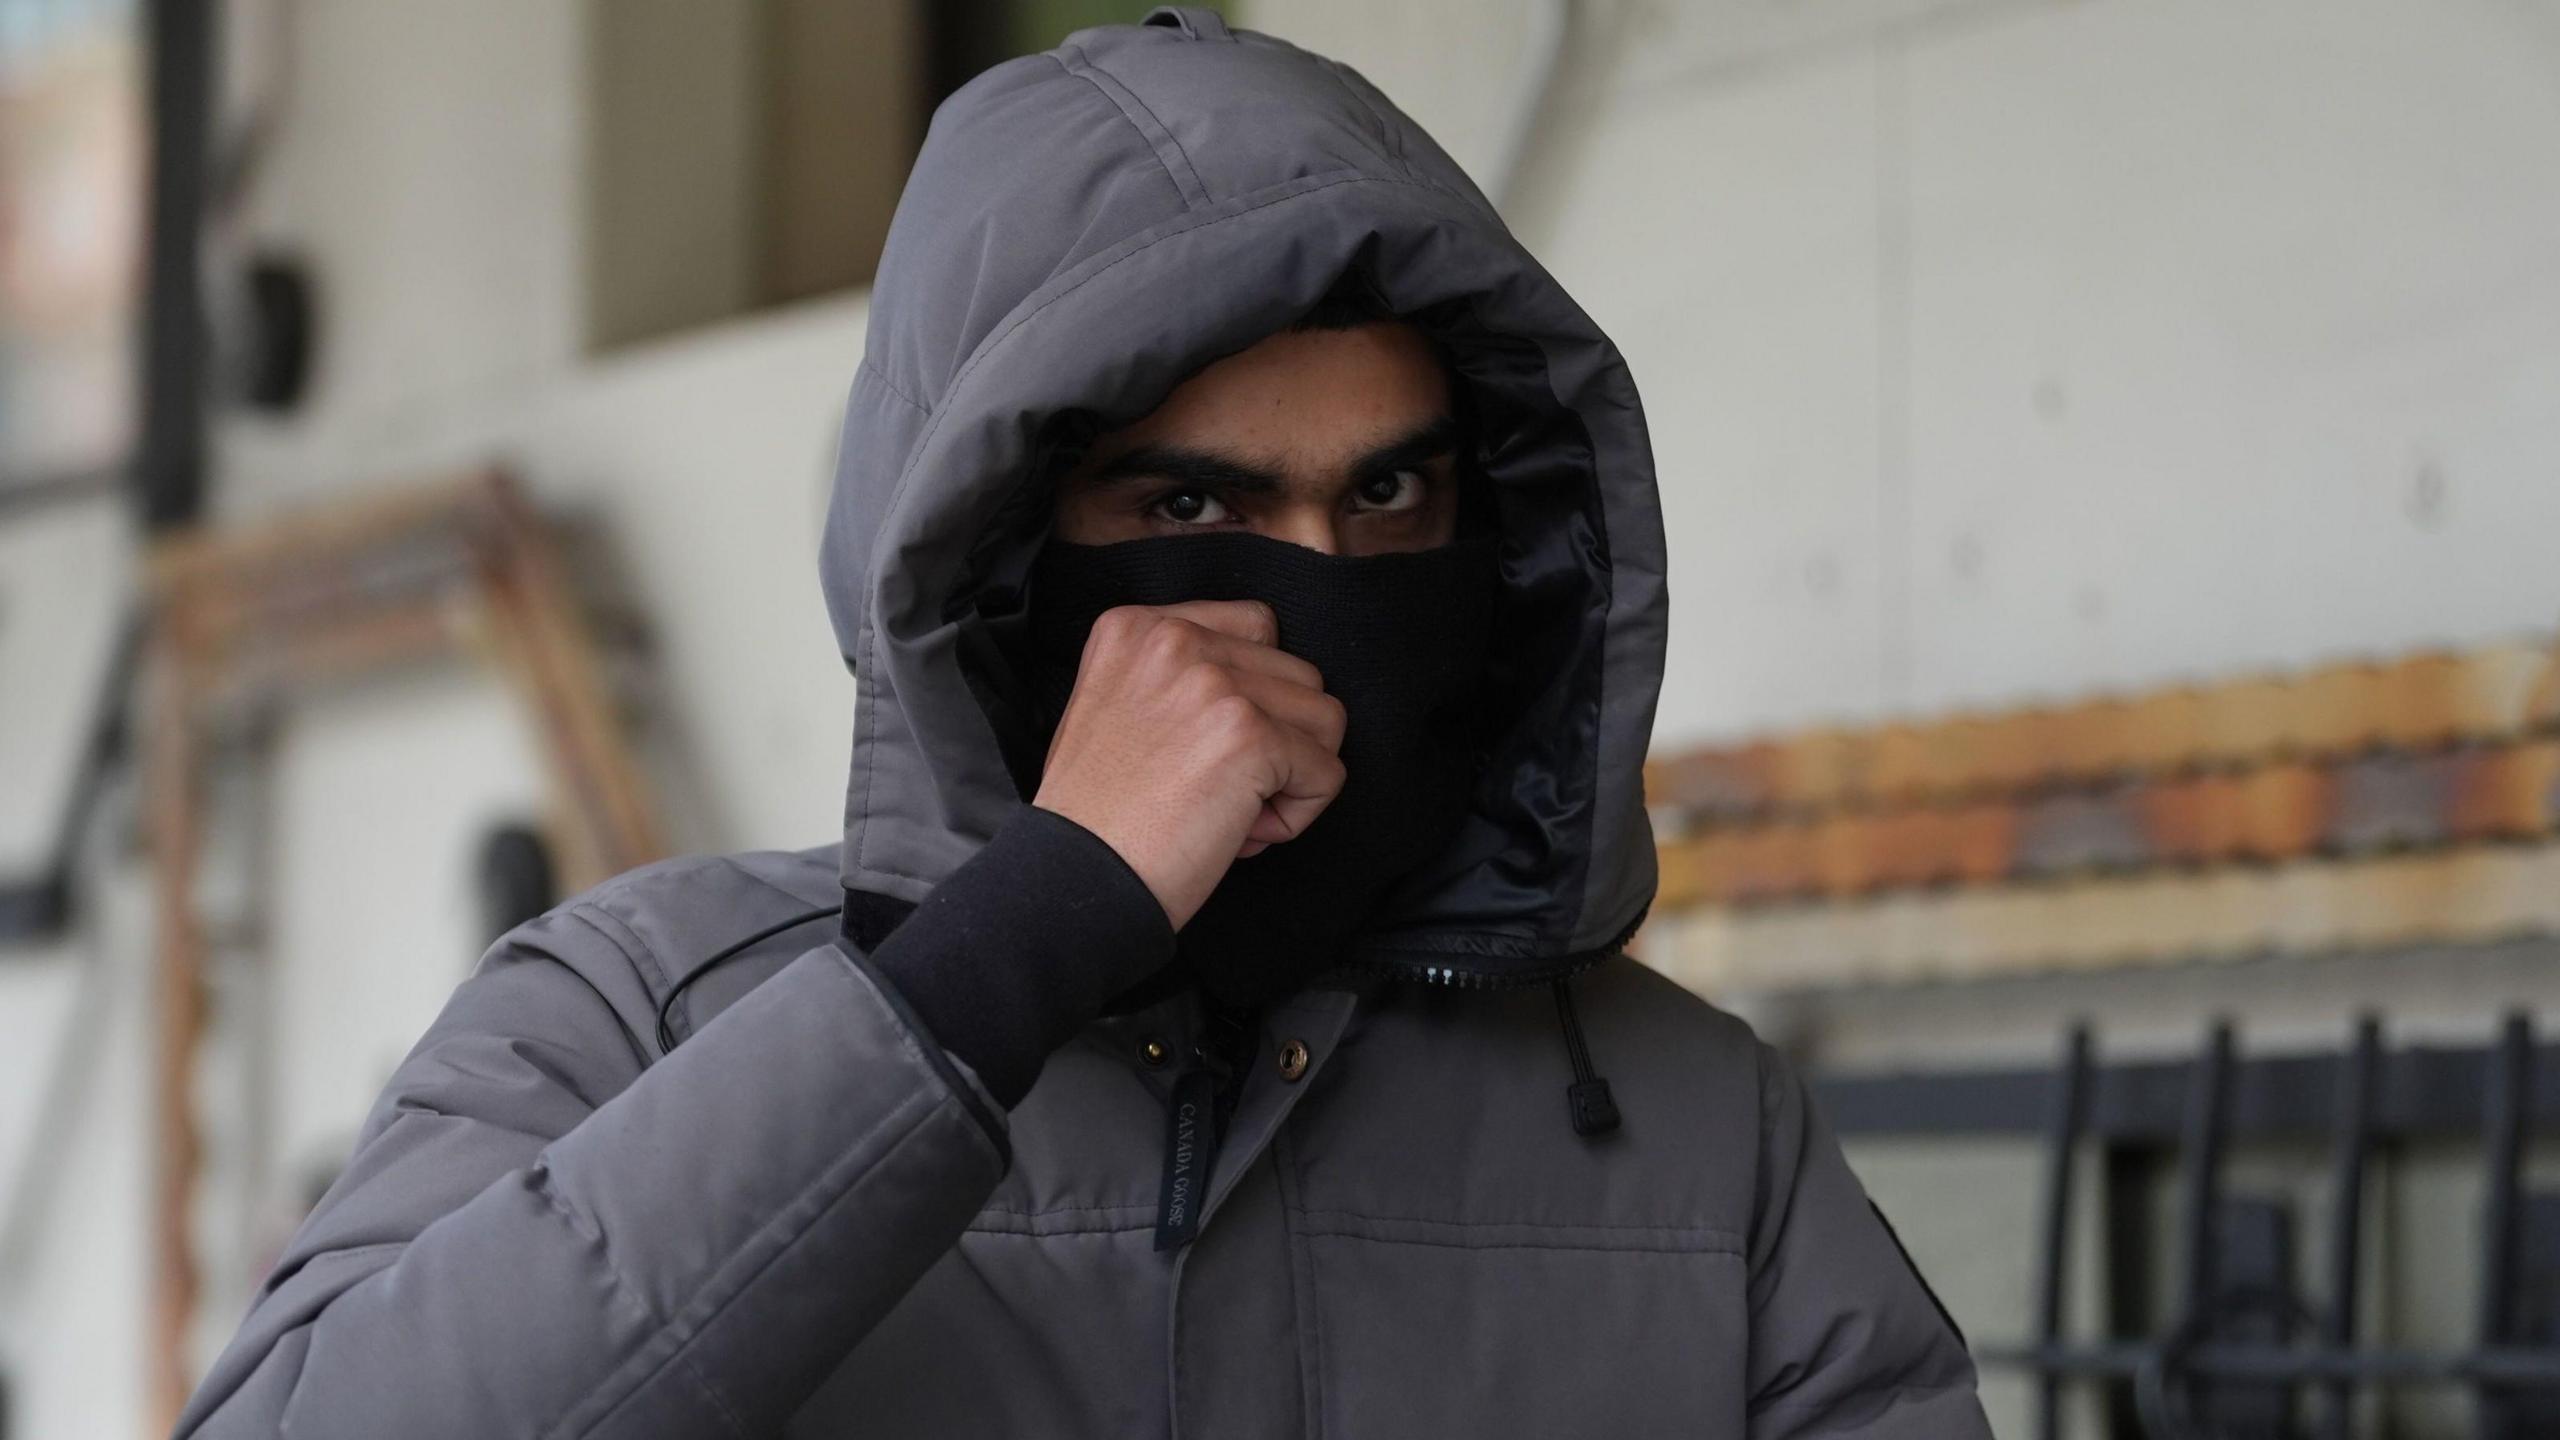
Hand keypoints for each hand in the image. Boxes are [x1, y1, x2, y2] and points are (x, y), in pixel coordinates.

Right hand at [1031, 599, 1347, 930]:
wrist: (1075, 878)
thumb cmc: (1094, 817)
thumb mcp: (1112, 707)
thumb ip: (1175, 679)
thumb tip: (1265, 695)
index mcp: (1137, 628)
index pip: (1255, 628)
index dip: (1254, 696)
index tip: (1214, 746)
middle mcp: (1176, 641)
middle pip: (1297, 673)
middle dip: (1278, 738)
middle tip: (1221, 791)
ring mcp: (1217, 685)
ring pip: (1323, 718)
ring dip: (1293, 774)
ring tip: (1232, 812)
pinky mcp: (1251, 736)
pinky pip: (1327, 772)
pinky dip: (1299, 814)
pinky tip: (1242, 835)